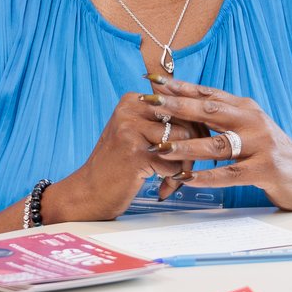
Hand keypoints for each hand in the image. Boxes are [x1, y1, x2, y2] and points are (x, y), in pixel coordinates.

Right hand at [46, 91, 199, 220]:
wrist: (88, 192)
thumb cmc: (117, 166)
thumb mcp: (135, 134)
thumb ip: (162, 123)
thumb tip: (203, 120)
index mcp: (133, 99)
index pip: (181, 106)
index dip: (195, 129)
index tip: (196, 147)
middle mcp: (131, 109)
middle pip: (185, 122)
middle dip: (193, 149)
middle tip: (185, 169)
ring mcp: (131, 129)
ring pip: (183, 143)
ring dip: (183, 166)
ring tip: (171, 180)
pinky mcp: (134, 153)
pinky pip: (173, 164)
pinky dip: (173, 180)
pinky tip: (162, 188)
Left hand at [158, 83, 291, 208]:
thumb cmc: (271, 154)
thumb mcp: (250, 129)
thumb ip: (224, 118)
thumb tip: (188, 105)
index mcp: (246, 108)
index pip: (209, 94)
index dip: (181, 87)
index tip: (154, 80)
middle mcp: (253, 121)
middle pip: (210, 111)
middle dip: (177, 106)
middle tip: (150, 103)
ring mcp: (261, 145)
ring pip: (217, 144)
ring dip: (186, 146)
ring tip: (159, 148)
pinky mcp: (266, 169)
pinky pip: (230, 174)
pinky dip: (206, 176)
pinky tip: (186, 179)